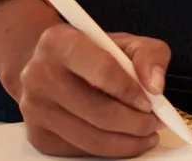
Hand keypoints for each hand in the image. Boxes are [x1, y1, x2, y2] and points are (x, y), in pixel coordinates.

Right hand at [17, 24, 171, 157]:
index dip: (131, 91)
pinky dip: (109, 149)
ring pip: (92, 139)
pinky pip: (82, 151)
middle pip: (99, 112)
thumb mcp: (123, 41)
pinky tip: (121, 138)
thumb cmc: (90, 53)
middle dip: (136, 123)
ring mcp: (36, 109)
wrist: (49, 66)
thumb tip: (155, 86)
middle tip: (154, 123)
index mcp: (59, 42)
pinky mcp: (38, 136)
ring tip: (144, 133)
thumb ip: (148, 54)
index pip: (102, 70)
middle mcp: (40, 75)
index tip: (149, 101)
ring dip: (127, 142)